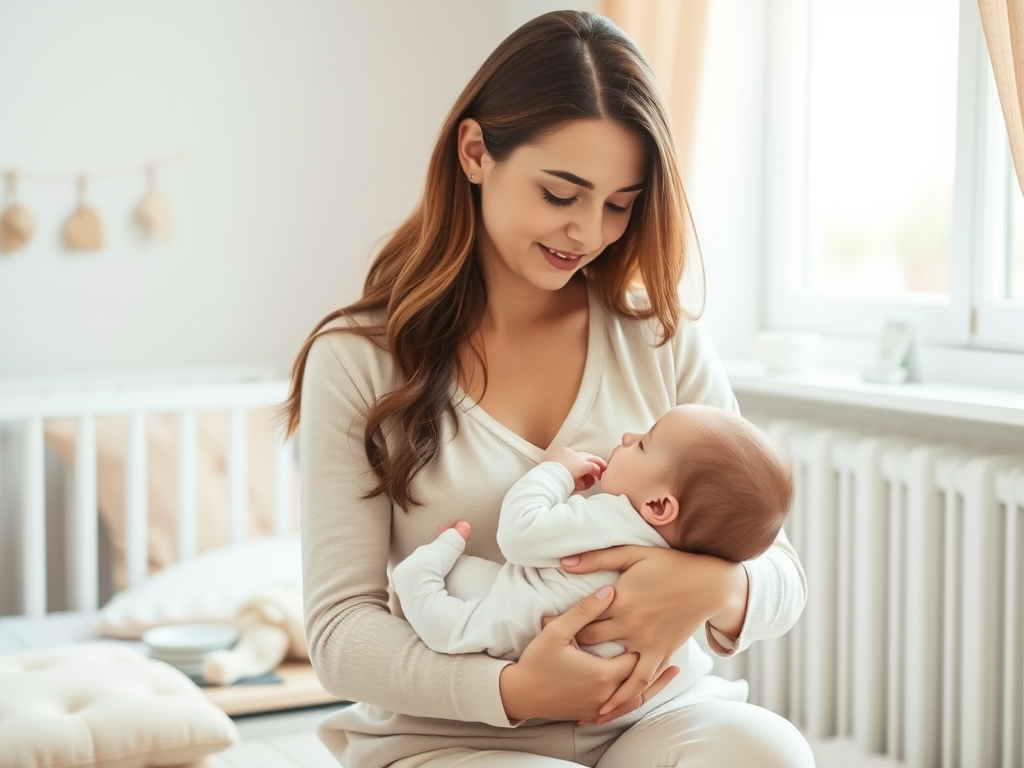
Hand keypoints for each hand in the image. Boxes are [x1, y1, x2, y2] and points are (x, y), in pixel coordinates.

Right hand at [498, 586, 679, 722]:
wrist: (520, 694)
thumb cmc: (537, 661)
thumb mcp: (557, 631)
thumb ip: (585, 611)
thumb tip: (608, 591)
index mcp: (602, 672)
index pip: (637, 654)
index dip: (649, 637)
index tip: (661, 618)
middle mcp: (607, 693)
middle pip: (643, 676)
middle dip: (659, 659)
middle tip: (677, 638)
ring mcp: (601, 705)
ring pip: (638, 696)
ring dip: (657, 683)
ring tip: (674, 669)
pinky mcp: (593, 711)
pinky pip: (624, 706)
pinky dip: (638, 697)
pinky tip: (643, 689)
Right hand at [543, 446, 606, 492]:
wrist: (546, 478)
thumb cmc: (546, 478)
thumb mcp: (552, 472)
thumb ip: (561, 472)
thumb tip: (569, 477)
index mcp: (559, 453)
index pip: (574, 455)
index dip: (580, 461)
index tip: (583, 468)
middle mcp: (569, 452)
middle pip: (584, 455)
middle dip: (592, 461)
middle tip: (598, 467)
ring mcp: (576, 457)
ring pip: (591, 459)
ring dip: (598, 466)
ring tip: (602, 472)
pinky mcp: (582, 464)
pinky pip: (593, 467)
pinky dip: (597, 472)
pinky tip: (599, 477)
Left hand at [559, 546, 747, 723]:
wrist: (708, 584)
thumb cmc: (670, 564)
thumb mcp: (632, 554)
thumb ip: (597, 559)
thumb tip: (565, 562)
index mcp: (620, 598)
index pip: (582, 614)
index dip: (560, 620)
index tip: (543, 625)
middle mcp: (630, 623)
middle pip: (592, 640)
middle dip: (572, 649)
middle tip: (551, 657)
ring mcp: (646, 641)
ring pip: (613, 667)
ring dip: (593, 681)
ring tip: (573, 695)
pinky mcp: (661, 652)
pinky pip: (641, 680)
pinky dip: (625, 696)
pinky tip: (610, 709)